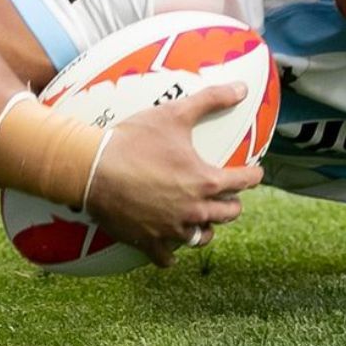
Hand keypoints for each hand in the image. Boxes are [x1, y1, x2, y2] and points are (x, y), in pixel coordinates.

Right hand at [84, 84, 263, 267]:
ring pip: (203, 237)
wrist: (91, 169)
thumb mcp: (175, 113)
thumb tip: (242, 88)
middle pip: (229, 213)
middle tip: (227, 195)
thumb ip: (212, 99)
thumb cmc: (134, 140)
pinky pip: (168, 258)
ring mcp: (171, 230)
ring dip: (206, 228)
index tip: (255, 173)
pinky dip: (172, 253)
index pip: (244, 182)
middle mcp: (194, 210)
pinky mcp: (148, 242)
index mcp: (206, 181)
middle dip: (232, 203)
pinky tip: (172, 247)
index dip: (253, 175)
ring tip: (203, 219)